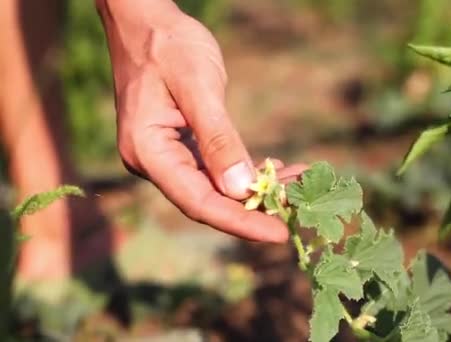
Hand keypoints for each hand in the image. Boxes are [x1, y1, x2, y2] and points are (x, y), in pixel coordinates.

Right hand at [96, 0, 302, 241]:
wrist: (146, 21)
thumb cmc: (169, 46)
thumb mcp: (199, 88)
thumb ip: (218, 139)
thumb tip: (240, 189)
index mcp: (148, 152)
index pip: (198, 202)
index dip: (240, 222)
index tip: (278, 234)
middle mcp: (154, 162)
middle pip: (208, 201)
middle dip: (254, 208)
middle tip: (298, 209)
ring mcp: (166, 156)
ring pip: (215, 187)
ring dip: (256, 188)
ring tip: (298, 184)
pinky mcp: (180, 147)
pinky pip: (215, 169)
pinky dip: (245, 171)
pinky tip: (274, 169)